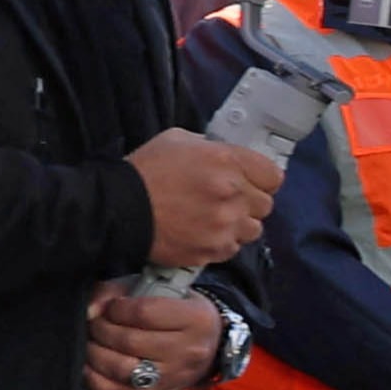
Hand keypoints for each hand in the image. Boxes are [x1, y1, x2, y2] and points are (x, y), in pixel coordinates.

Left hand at [82, 284, 220, 389]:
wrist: (209, 345)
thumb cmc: (176, 311)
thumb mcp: (157, 290)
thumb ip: (118, 292)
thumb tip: (89, 310)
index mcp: (196, 319)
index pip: (143, 313)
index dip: (116, 309)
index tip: (111, 307)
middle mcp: (189, 350)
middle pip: (129, 342)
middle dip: (101, 330)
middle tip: (95, 324)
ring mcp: (174, 376)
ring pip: (122, 369)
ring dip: (95, 354)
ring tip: (92, 342)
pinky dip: (95, 380)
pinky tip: (89, 366)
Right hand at [131, 128, 280, 270]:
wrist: (117, 209)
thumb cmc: (144, 172)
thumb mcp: (177, 141)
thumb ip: (211, 147)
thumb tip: (227, 155)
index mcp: (226, 161)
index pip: (273, 175)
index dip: (262, 179)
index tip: (252, 181)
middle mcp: (232, 193)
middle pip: (265, 204)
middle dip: (248, 202)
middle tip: (225, 200)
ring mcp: (225, 224)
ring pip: (254, 229)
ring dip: (238, 224)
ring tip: (213, 218)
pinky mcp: (214, 248)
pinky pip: (234, 248)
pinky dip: (222, 242)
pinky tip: (202, 232)